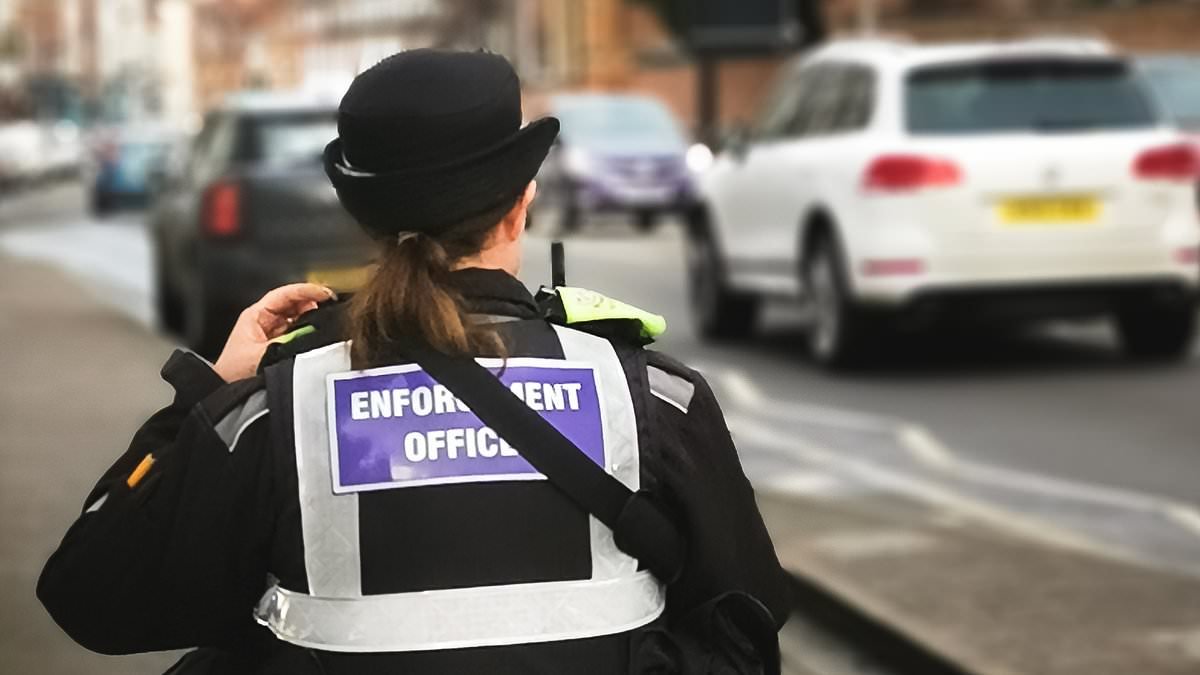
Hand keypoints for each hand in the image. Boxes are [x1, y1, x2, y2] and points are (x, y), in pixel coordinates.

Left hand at [212, 284, 335, 381]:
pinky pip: (301, 334)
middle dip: (314, 303)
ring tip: (330, 320)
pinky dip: (312, 333)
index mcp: (257, 316)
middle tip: (332, 306)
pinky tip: (322, 336)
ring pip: (300, 318)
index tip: (325, 293)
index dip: (306, 291)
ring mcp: (274, 334)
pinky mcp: (281, 347)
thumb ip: (289, 342)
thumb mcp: (262, 354)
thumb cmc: (233, 375)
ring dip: (314, 319)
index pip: (285, 294)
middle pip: (295, 304)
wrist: (227, 396)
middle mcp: (266, 321)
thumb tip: (314, 333)